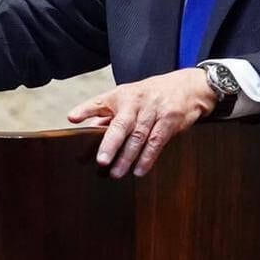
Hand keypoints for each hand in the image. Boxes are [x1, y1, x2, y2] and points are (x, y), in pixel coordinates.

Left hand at [66, 68, 215, 178]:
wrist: (187, 86)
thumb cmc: (150, 94)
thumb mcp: (128, 97)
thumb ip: (108, 113)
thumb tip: (88, 129)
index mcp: (121, 95)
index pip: (100, 101)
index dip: (85, 109)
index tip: (72, 118)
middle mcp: (136, 101)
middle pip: (122, 124)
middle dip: (111, 143)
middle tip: (101, 161)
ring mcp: (154, 110)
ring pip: (139, 136)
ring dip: (127, 157)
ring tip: (117, 173)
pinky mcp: (170, 120)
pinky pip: (157, 141)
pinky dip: (148, 157)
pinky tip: (139, 170)